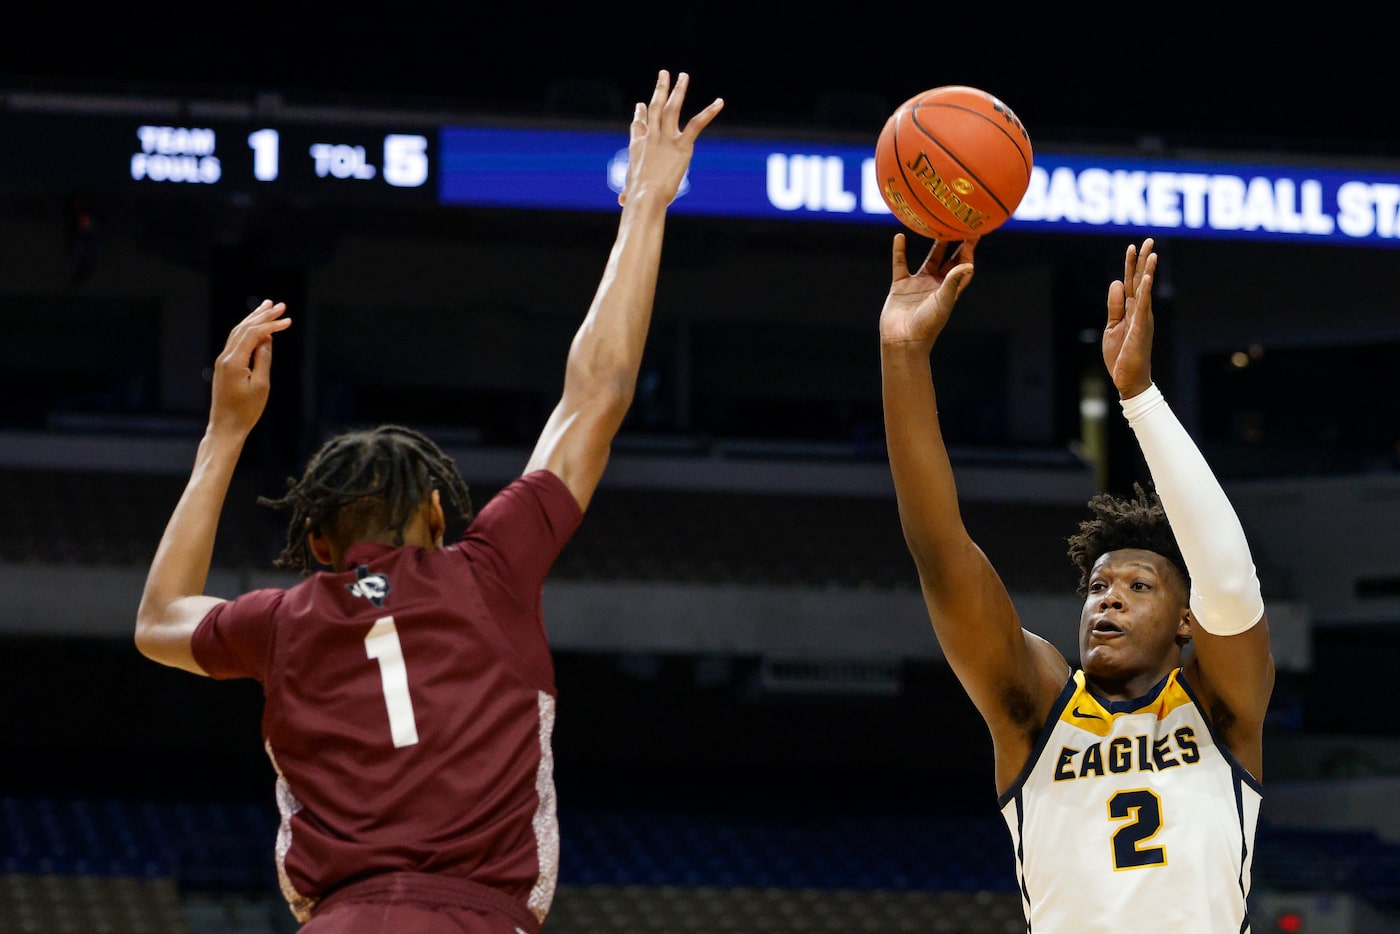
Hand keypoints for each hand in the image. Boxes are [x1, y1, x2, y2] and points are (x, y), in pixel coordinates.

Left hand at [209, 300, 290, 437]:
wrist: (226, 427)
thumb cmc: (246, 411)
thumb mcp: (262, 385)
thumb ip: (264, 359)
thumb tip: (267, 339)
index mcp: (233, 361)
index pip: (253, 334)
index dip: (271, 324)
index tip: (288, 320)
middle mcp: (225, 357)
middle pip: (244, 328)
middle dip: (263, 315)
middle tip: (279, 304)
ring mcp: (223, 361)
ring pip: (238, 333)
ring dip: (254, 319)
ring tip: (267, 307)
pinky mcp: (225, 366)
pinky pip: (236, 342)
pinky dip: (248, 331)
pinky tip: (258, 327)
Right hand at [617, 70, 723, 206]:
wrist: (645, 195)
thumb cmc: (637, 198)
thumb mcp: (630, 191)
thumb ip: (627, 193)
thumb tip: (622, 201)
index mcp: (637, 147)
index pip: (639, 126)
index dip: (640, 114)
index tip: (641, 105)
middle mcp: (650, 137)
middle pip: (654, 108)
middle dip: (660, 89)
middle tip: (663, 74)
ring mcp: (666, 138)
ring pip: (672, 107)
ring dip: (678, 90)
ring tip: (683, 76)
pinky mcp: (682, 144)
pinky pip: (697, 123)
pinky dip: (709, 112)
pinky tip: (720, 102)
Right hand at [879, 234, 976, 346]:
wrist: (903, 340)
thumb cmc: (927, 325)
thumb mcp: (943, 302)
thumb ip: (953, 282)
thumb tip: (969, 265)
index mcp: (950, 290)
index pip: (963, 267)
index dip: (968, 252)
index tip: (972, 234)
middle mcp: (936, 285)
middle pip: (948, 260)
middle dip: (954, 244)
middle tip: (958, 224)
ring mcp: (918, 285)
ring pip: (928, 260)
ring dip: (933, 245)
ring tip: (935, 225)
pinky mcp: (901, 286)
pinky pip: (900, 264)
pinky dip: (900, 251)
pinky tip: (900, 237)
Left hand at [1103, 238, 1156, 398]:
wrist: (1127, 378)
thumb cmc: (1122, 355)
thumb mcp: (1112, 326)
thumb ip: (1115, 305)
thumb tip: (1117, 282)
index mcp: (1132, 310)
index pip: (1131, 283)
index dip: (1131, 265)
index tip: (1132, 246)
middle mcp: (1140, 311)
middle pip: (1140, 281)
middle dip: (1143, 261)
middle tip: (1148, 240)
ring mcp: (1142, 319)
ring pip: (1145, 290)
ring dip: (1148, 271)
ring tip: (1152, 253)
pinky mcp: (1140, 329)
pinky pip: (1143, 307)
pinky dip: (1145, 291)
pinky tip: (1147, 278)